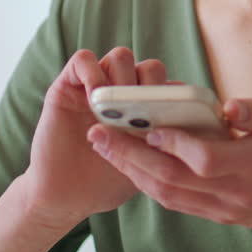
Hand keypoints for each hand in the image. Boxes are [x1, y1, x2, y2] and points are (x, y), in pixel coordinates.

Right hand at [22, 47, 166, 228]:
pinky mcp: (68, 85)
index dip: (173, 97)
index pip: (168, 85)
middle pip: (149, 66)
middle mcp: (123, 93)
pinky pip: (83, 60)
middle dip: (150, 87)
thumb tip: (186, 129)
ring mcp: (96, 86)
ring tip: (116, 108)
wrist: (65, 195)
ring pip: (121, 56)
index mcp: (144, 110)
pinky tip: (94, 99)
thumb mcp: (142, 164)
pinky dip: (92, 73)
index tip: (170, 119)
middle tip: (141, 114)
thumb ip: (161, 143)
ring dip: (123, 79)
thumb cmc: (106, 182)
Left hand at [86, 97, 251, 232]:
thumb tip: (228, 107)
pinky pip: (176, 202)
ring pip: (169, 195)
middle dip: (131, 157)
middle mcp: (235, 192)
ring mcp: (223, 208)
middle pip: (174, 180)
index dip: (176, 145)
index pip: (207, 160)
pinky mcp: (217, 214)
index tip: (150, 126)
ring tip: (104, 146)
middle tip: (100, 133)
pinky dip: (149, 183)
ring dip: (131, 171)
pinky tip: (130, 164)